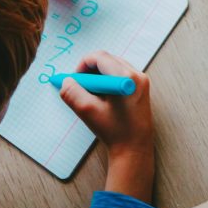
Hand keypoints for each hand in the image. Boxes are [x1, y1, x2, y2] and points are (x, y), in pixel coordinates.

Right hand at [58, 51, 154, 200]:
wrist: (134, 150)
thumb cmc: (114, 131)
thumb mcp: (87, 111)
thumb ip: (72, 92)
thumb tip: (66, 81)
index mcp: (126, 77)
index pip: (99, 57)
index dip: (82, 65)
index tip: (74, 80)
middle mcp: (137, 75)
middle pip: (107, 60)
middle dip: (90, 71)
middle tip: (79, 87)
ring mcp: (141, 82)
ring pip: (113, 67)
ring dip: (98, 77)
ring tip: (90, 96)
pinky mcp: (140, 89)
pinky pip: (120, 76)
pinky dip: (107, 82)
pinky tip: (101, 99)